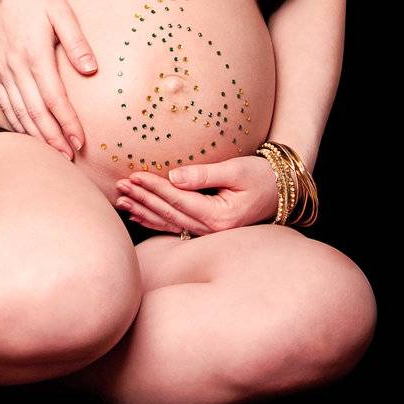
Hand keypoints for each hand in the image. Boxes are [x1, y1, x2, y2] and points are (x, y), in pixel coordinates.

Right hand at [0, 0, 96, 160]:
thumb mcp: (61, 11)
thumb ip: (76, 42)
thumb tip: (91, 70)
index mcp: (35, 53)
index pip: (54, 97)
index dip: (67, 122)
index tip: (80, 141)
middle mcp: (16, 67)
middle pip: (35, 112)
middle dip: (53, 138)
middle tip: (68, 157)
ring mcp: (2, 71)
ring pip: (18, 112)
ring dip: (35, 136)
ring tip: (52, 154)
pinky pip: (4, 104)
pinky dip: (16, 123)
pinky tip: (27, 135)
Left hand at [114, 154, 279, 234]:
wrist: (283, 192)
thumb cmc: (261, 177)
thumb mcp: (236, 170)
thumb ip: (204, 174)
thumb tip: (173, 177)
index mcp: (219, 217)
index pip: (178, 200)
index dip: (154, 187)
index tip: (134, 176)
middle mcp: (211, 230)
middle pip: (169, 213)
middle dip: (143, 199)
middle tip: (120, 187)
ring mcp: (208, 233)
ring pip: (168, 222)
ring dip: (143, 211)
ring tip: (122, 201)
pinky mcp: (206, 229)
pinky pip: (175, 226)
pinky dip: (154, 221)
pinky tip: (138, 215)